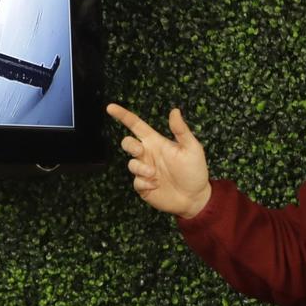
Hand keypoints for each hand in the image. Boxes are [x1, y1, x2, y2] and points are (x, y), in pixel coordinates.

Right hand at [107, 103, 211, 219]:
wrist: (195, 197)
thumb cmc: (195, 170)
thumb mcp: (192, 148)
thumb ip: (181, 130)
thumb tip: (174, 110)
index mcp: (156, 142)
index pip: (136, 125)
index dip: (123, 115)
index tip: (110, 107)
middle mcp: (148, 155)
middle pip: (127, 143)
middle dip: (129, 145)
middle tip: (140, 150)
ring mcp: (145, 171)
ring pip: (131, 164)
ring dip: (141, 168)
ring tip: (155, 175)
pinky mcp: (144, 187)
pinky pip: (136, 182)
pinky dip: (144, 183)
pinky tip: (156, 185)